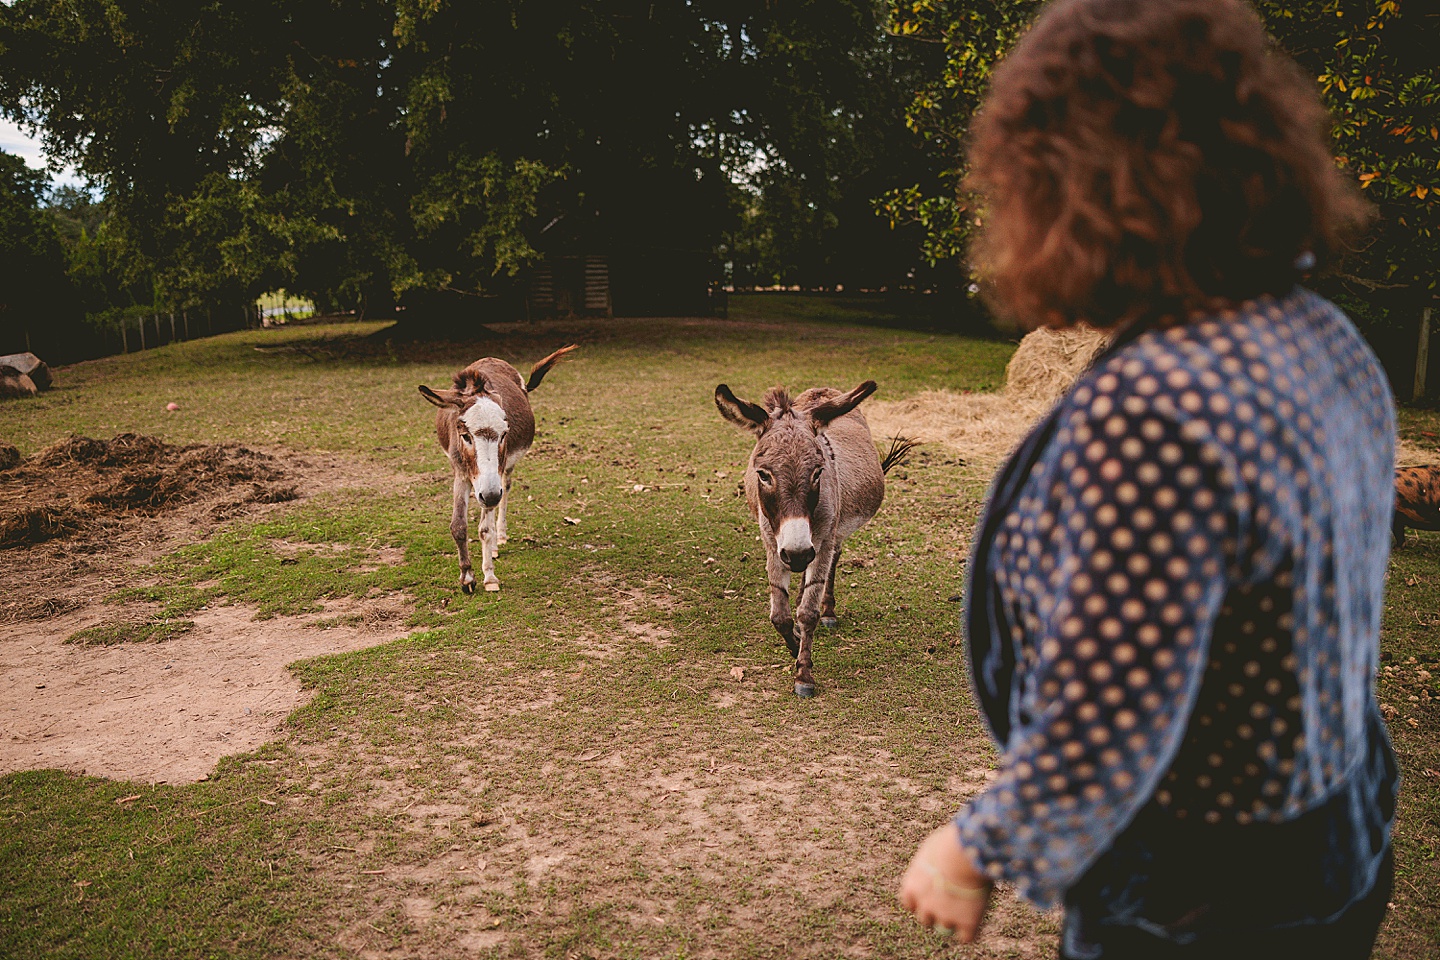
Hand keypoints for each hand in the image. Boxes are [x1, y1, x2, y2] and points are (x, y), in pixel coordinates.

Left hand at [898, 822, 992, 942]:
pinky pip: (966, 937)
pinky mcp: (966, 924)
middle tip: (953, 900)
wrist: (965, 853)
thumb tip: (935, 858)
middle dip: (937, 913)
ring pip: (947, 927)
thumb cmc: (950, 842)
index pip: (909, 903)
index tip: (931, 895)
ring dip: (956, 919)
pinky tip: (978, 916)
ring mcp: (945, 917)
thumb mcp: (932, 847)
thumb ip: (929, 861)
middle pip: (925, 919)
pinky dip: (971, 929)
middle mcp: (924, 905)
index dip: (920, 901)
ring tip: (970, 901)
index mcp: (912, 886)